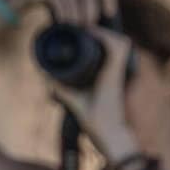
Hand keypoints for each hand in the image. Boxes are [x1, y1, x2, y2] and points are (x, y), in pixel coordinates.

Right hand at [5, 0, 116, 25]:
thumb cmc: (35, 28)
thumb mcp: (62, 28)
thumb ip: (78, 31)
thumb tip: (98, 46)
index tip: (109, 14)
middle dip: (93, 2)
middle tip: (91, 24)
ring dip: (78, 5)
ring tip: (79, 25)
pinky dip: (62, 5)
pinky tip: (63, 21)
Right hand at [53, 25, 137, 159]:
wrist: (115, 139)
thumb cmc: (99, 125)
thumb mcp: (77, 106)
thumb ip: (62, 91)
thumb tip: (47, 77)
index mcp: (111, 77)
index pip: (117, 46)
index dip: (103, 33)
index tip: (86, 30)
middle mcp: (118, 75)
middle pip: (123, 43)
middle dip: (106, 33)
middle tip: (86, 31)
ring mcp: (120, 78)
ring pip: (121, 51)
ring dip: (107, 41)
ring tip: (88, 38)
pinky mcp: (117, 83)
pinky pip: (117, 59)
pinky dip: (107, 51)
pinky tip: (93, 52)